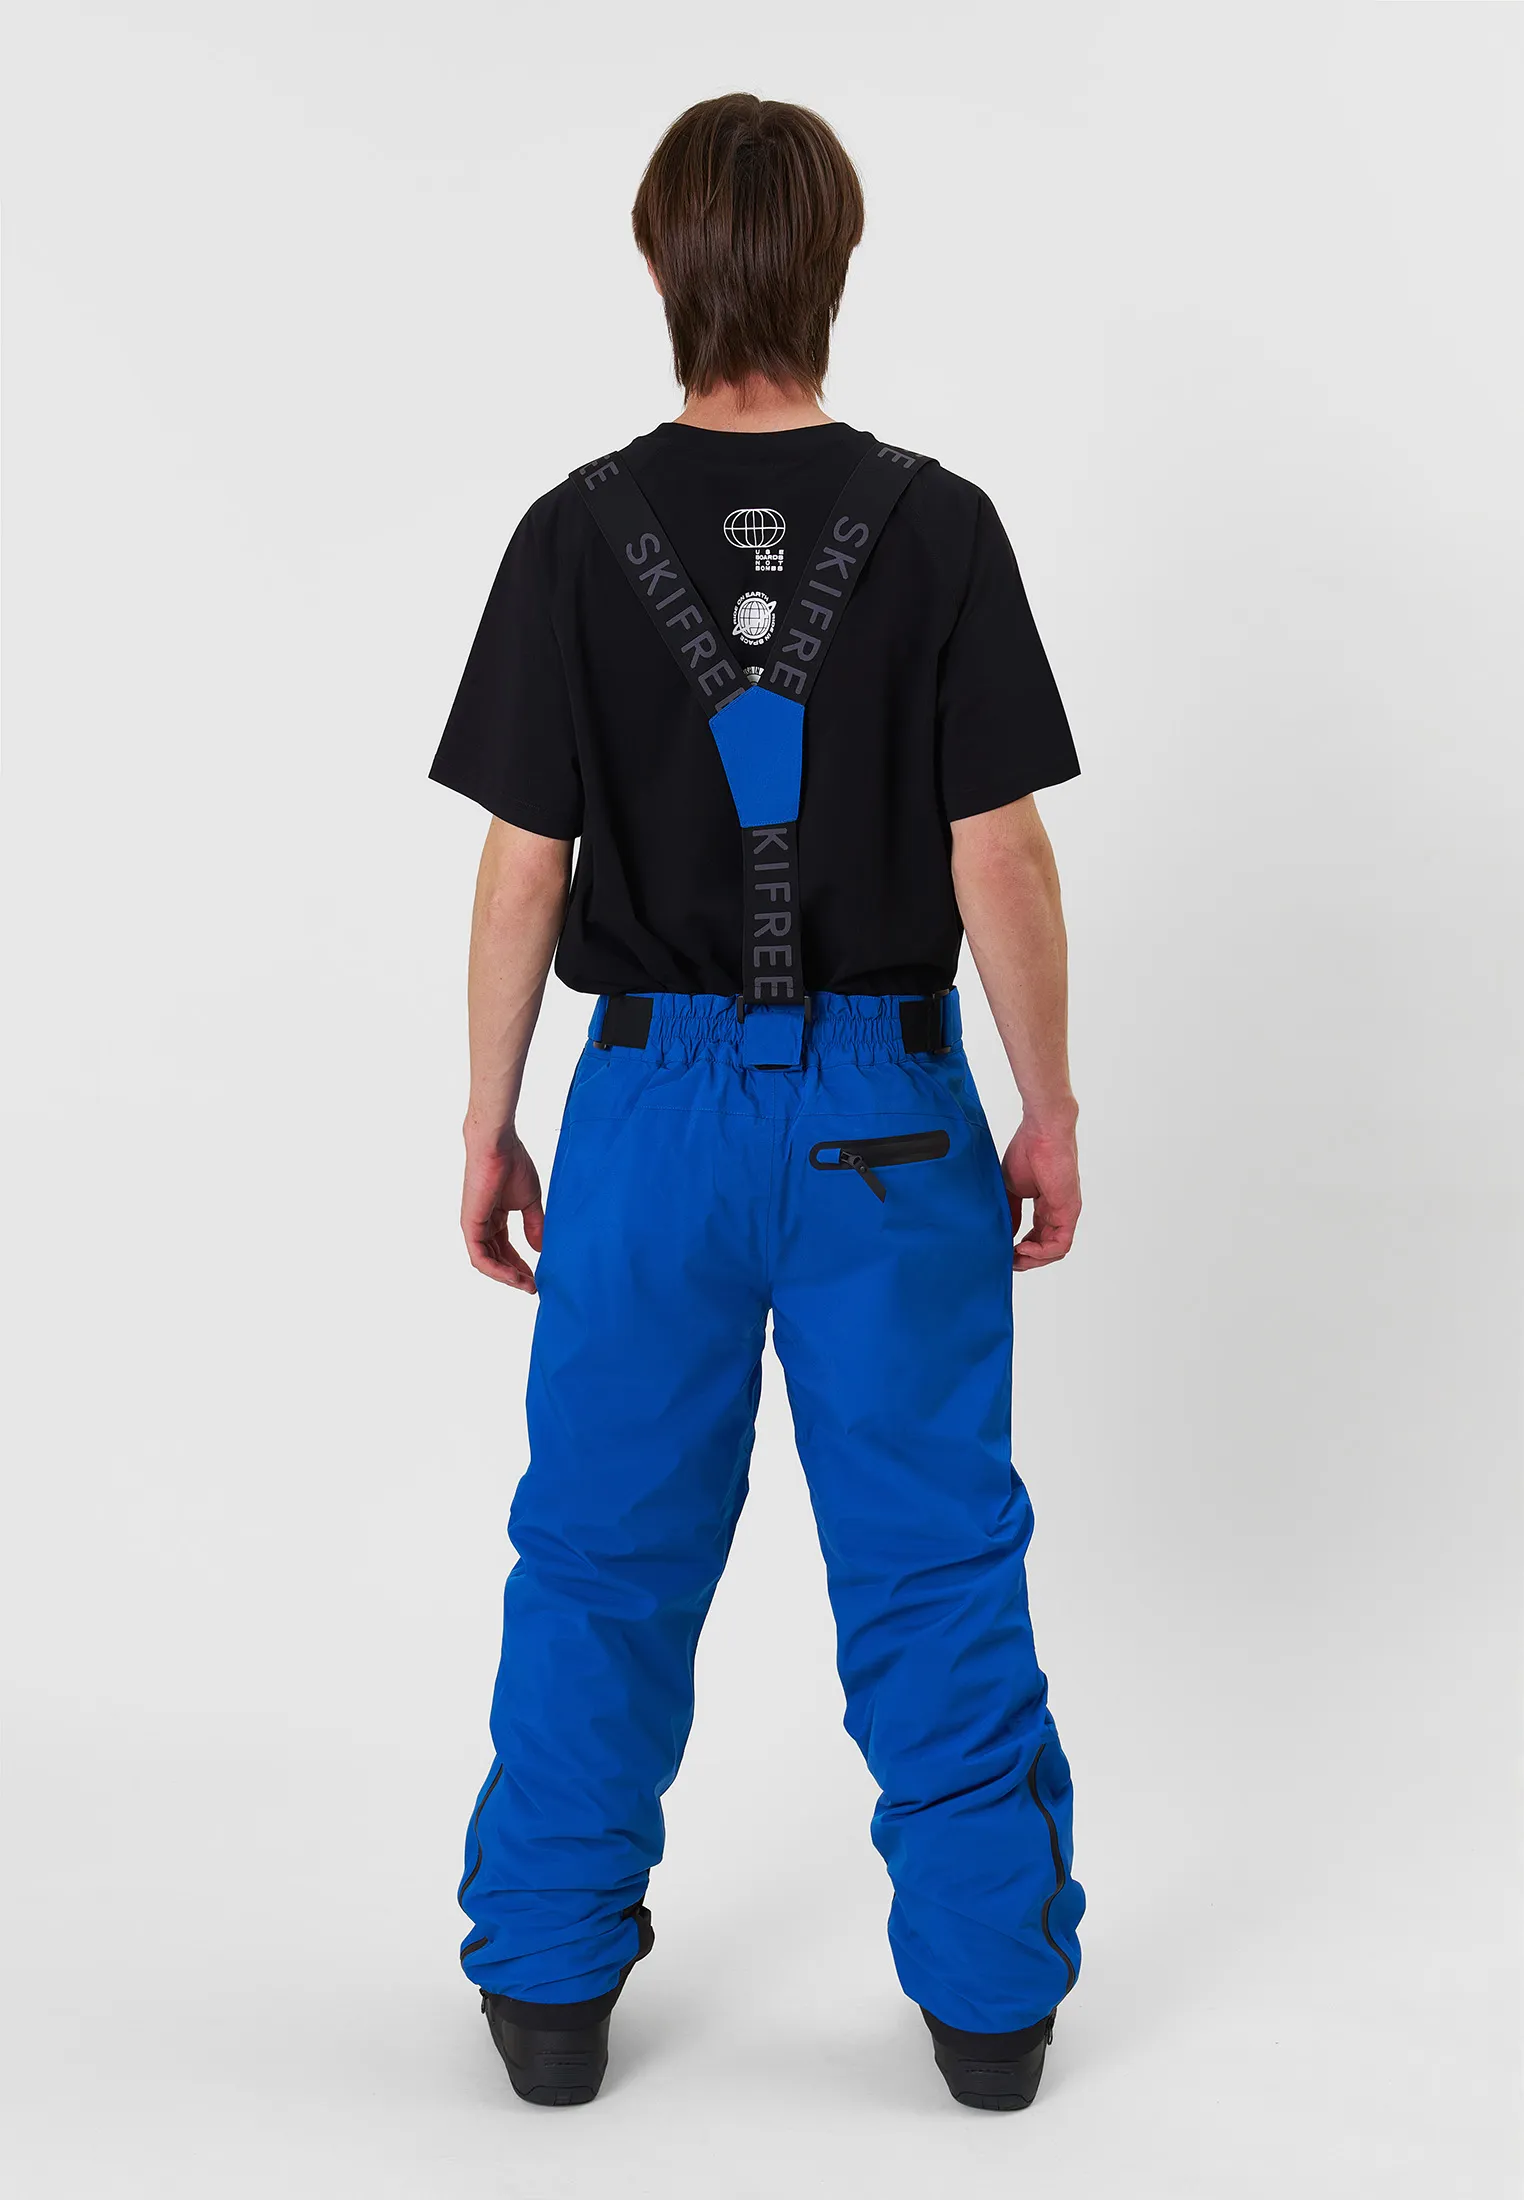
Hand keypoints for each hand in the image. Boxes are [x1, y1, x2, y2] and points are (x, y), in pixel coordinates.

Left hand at [461, 1133, 543, 1292]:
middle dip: (516, 1275)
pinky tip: (515, 1276)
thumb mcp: (529, 1202)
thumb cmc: (513, 1165)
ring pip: (488, 1263)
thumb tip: (540, 1249)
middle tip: (535, 1287)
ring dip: (508, 1277)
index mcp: (494, 1218)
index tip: (539, 1277)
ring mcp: (474, 1226)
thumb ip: (534, 1225)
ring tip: (528, 1285)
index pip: (506, 1249)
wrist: (499, 1146)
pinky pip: (481, 1258)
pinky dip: (498, 1270)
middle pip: (498, 1259)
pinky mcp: (470, 1226)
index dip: (522, 1265)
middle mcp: (482, 1225)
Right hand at [1002, 1117, 1080, 1272]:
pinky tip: (1022, 1248)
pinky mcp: (1069, 1211)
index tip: (1002, 1251)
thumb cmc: (1027, 1150)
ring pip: (1054, 1251)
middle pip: (1046, 1248)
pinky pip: (1060, 1244)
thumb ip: (1010, 1212)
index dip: (1020, 1249)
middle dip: (1025, 1260)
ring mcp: (1065, 1212)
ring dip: (1033, 1259)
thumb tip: (1006, 1234)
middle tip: (1006, 1261)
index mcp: (1046, 1205)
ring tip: (1013, 1257)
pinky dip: (1041, 1252)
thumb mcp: (1011, 1188)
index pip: (1036, 1237)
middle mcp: (1058, 1211)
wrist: (1041, 1131)